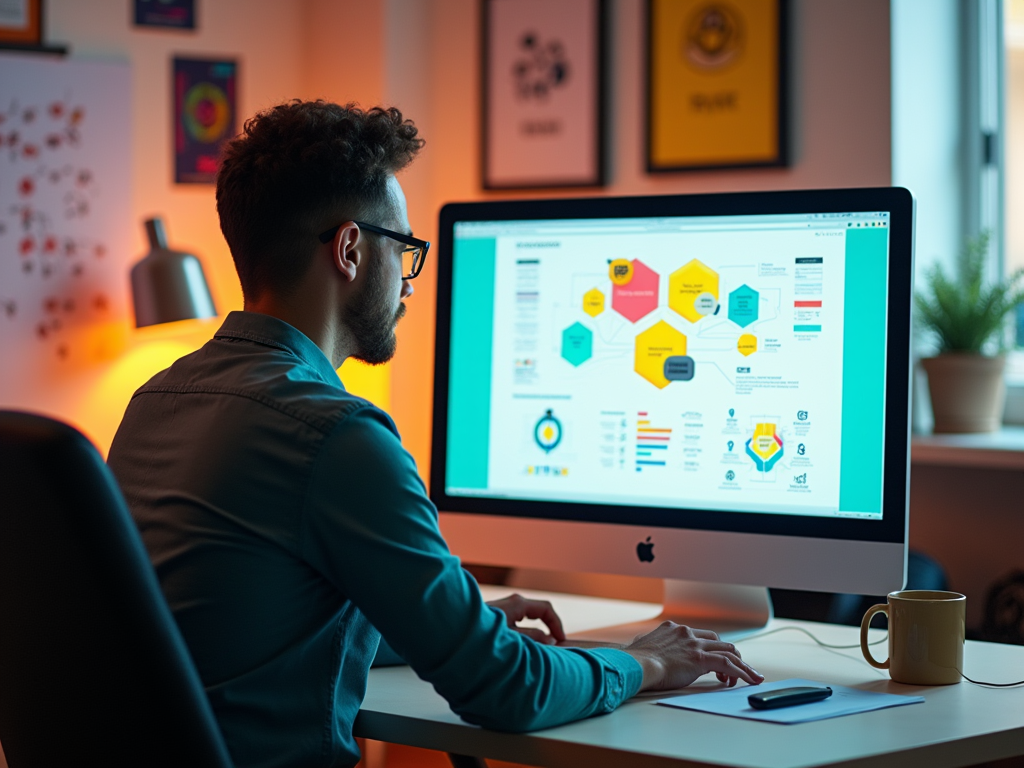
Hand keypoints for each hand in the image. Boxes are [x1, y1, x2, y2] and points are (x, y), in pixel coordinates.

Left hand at [487, 593, 565, 644]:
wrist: (453, 632)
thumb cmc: (482, 636)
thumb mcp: (513, 639)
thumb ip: (534, 638)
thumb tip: (550, 640)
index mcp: (517, 604)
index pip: (546, 609)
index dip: (556, 624)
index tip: (561, 641)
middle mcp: (511, 603)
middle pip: (538, 613)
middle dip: (548, 628)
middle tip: (554, 647)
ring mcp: (503, 610)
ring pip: (527, 619)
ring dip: (535, 633)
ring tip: (539, 651)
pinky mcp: (496, 619)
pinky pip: (517, 624)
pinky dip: (525, 634)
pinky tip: (522, 649)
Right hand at [622, 621, 763, 690]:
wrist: (636, 664)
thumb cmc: (634, 660)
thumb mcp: (641, 646)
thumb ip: (649, 646)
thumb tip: (644, 650)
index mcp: (672, 629)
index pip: (699, 636)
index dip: (710, 649)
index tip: (713, 664)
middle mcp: (686, 633)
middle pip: (718, 641)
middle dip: (729, 655)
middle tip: (734, 672)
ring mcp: (694, 644)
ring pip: (728, 651)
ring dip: (742, 665)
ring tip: (751, 677)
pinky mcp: (700, 658)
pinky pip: (728, 664)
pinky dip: (742, 672)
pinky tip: (749, 680)